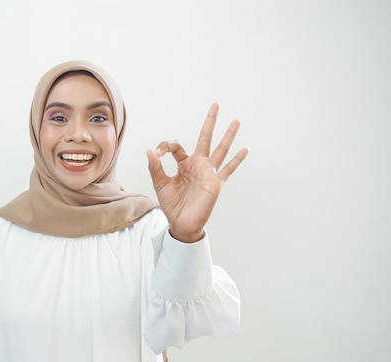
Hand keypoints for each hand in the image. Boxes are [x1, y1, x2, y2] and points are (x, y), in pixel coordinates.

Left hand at [146, 103, 248, 242]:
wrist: (181, 223)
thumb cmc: (171, 205)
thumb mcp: (160, 184)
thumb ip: (156, 168)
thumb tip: (150, 151)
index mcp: (183, 164)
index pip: (177, 146)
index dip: (166, 146)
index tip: (158, 153)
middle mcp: (197, 165)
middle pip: (205, 138)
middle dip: (210, 122)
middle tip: (215, 104)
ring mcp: (208, 172)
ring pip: (220, 149)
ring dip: (228, 135)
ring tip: (236, 121)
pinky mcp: (215, 183)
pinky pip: (228, 169)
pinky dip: (236, 160)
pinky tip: (245, 149)